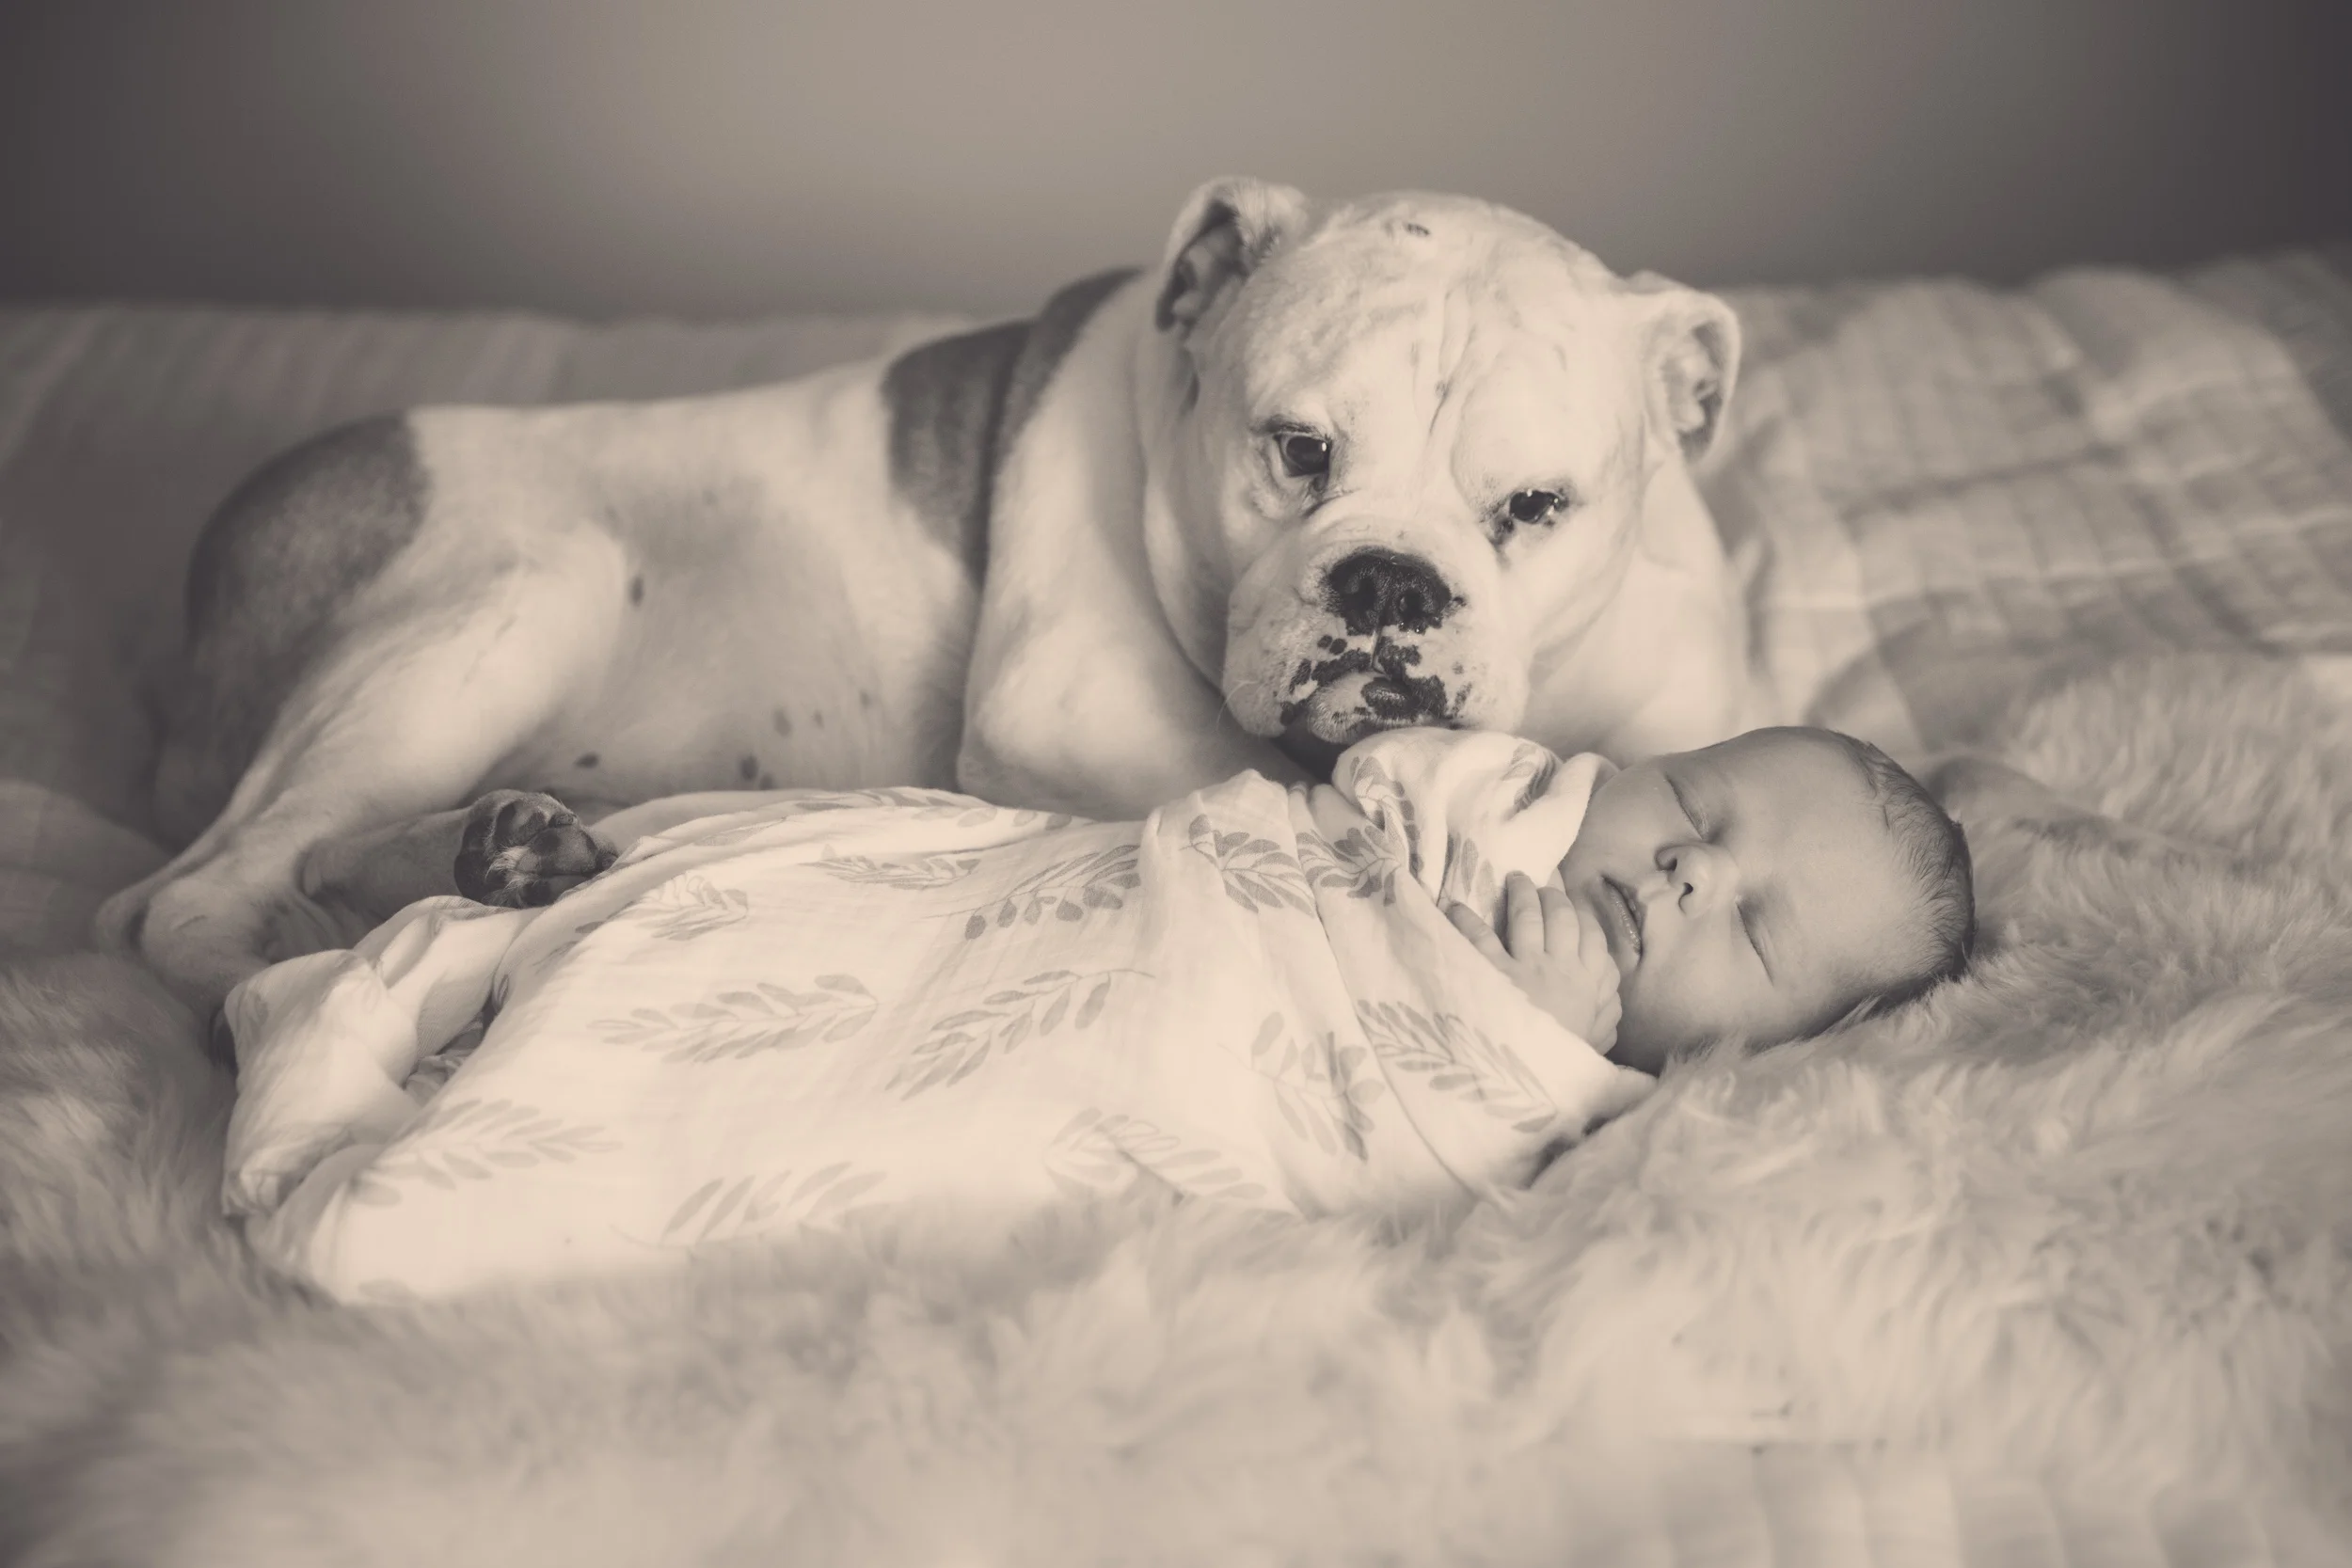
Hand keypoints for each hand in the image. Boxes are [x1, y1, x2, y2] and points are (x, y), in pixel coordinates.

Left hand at [1446, 871, 1620, 1050]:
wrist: (1544, 1081)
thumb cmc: (1570, 1061)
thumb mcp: (1599, 1038)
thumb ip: (1606, 1014)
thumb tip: (1611, 1000)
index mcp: (1589, 982)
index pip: (1591, 935)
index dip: (1581, 912)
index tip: (1572, 900)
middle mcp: (1562, 967)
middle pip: (1561, 916)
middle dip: (1553, 895)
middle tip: (1544, 882)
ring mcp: (1529, 968)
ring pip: (1528, 917)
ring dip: (1521, 894)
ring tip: (1515, 879)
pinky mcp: (1497, 974)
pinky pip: (1481, 938)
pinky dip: (1467, 921)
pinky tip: (1455, 908)